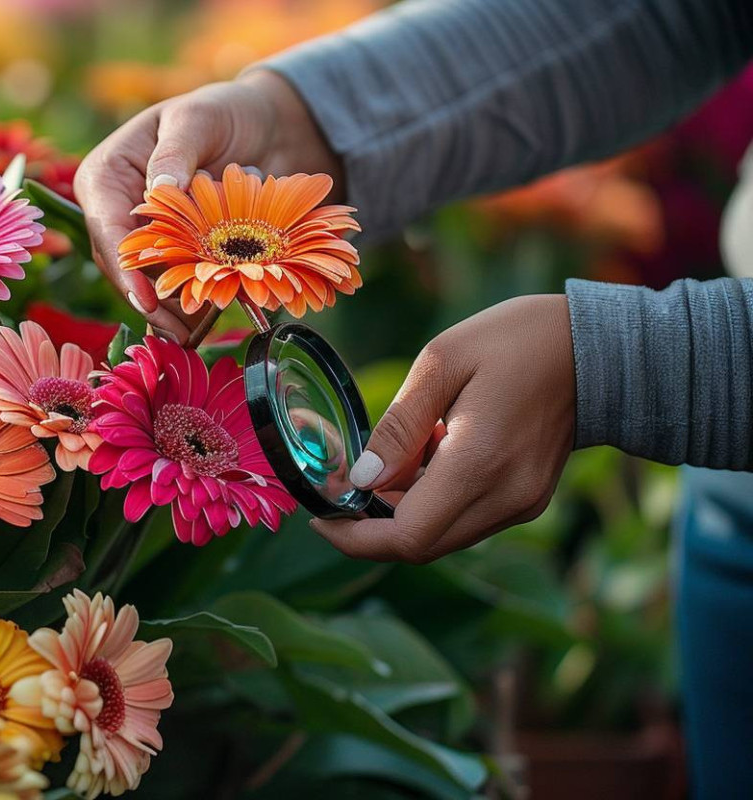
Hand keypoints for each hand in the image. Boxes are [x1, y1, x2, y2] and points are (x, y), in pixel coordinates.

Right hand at [74, 69, 342, 342]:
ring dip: (169, 308)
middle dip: (148, 299)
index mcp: (107, 173)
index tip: (147, 300)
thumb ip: (178, 151)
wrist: (263, 125)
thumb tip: (160, 188)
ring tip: (194, 336)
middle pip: (121, 263)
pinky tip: (207, 324)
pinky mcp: (173, 251)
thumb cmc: (223, 113)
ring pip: (145, 280)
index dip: (125, 267)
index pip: (106, 226)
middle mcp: (116, 208)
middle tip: (178, 332)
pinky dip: (189, 301)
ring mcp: (144, 234)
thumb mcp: (198, 119)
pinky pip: (174, 282)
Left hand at [311, 295, 576, 563]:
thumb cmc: (517, 340)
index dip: (355, 537)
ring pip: (441, 536)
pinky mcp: (527, 501)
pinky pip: (464, 520)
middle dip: (370, 526)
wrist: (601, 348)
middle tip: (343, 482)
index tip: (321, 514)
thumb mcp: (442, 361)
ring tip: (398, 450)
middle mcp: (504, 498)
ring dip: (402, 510)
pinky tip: (433, 451)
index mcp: (480, 464)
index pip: (408, 536)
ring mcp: (521, 504)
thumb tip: (363, 478)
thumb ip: (399, 425)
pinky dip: (432, 501)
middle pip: (420, 545)